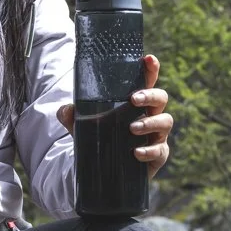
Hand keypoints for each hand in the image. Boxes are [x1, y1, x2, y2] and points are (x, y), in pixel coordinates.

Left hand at [57, 54, 172, 177]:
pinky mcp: (158, 154)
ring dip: (149, 123)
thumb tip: (65, 109)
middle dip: (150, 95)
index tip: (148, 59)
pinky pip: (160, 150)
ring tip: (131, 128)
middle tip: (133, 100)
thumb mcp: (83, 127)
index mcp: (136, 103)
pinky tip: (135, 153)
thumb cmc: (102, 140)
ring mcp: (157, 134)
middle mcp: (151, 115)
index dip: (151, 68)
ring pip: (165, 121)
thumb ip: (72, 117)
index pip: (147, 81)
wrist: (106, 171)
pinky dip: (149, 151)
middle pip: (161, 97)